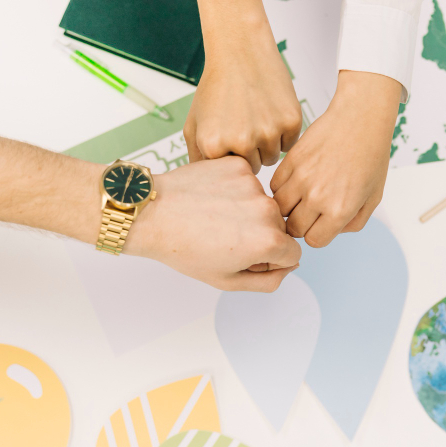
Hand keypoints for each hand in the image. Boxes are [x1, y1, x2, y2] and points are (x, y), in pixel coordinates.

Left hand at [127, 157, 301, 291]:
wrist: (153, 214)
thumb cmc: (184, 249)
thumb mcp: (227, 280)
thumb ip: (267, 281)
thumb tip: (288, 266)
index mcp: (268, 241)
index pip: (293, 254)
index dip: (271, 260)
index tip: (246, 257)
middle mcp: (267, 209)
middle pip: (279, 227)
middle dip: (260, 235)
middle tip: (224, 238)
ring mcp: (253, 184)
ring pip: (263, 203)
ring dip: (247, 211)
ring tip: (214, 217)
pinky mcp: (238, 165)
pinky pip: (247, 181)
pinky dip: (234, 190)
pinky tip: (212, 198)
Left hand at [185, 0, 301, 172]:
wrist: (240, 52)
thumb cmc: (216, 87)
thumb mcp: (194, 125)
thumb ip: (197, 160)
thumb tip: (207, 189)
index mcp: (214, 146)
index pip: (226, 174)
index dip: (228, 157)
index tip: (227, 137)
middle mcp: (241, 142)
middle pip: (251, 169)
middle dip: (248, 152)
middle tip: (243, 124)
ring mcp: (268, 132)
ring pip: (271, 158)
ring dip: (265, 144)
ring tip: (255, 116)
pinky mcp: (291, 122)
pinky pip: (289, 144)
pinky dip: (282, 133)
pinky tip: (270, 112)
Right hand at [270, 71, 401, 247]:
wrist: (360, 120)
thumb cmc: (370, 157)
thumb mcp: (373, 197)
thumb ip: (354, 223)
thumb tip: (329, 232)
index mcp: (340, 210)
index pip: (314, 241)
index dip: (317, 234)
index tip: (320, 225)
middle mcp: (318, 197)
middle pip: (293, 228)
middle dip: (301, 224)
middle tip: (310, 212)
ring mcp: (301, 178)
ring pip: (279, 208)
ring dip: (288, 207)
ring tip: (301, 197)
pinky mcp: (290, 161)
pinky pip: (274, 186)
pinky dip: (281, 188)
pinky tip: (296, 181)